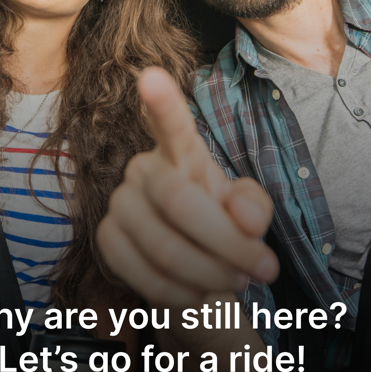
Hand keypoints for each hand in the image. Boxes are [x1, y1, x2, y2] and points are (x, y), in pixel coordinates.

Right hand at [97, 67, 278, 305]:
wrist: (191, 268)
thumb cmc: (221, 225)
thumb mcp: (248, 211)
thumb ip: (254, 206)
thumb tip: (245, 219)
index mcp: (181, 151)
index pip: (171, 124)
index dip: (161, 102)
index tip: (151, 76)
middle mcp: (143, 169)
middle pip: (180, 203)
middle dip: (229, 244)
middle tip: (264, 267)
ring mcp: (119, 204)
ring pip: (166, 248)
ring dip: (213, 275)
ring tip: (237, 280)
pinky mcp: (106, 240)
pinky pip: (148, 278)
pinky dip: (186, 295)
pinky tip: (202, 293)